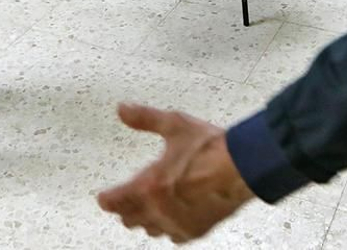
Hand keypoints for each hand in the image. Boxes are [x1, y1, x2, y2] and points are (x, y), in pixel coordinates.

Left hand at [97, 103, 254, 241]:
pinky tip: (172, 218)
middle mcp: (159, 209)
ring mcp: (177, 223)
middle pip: (129, 219)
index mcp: (150, 185)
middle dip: (125, 209)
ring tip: (147, 208)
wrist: (243, 167)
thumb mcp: (175, 125)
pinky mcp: (195, 230)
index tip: (103, 197)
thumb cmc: (211, 147)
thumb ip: (145, 119)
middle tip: (125, 199)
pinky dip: (169, 228)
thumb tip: (123, 109)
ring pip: (150, 230)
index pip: (115, 201)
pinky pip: (173, 237)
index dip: (107, 199)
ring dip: (145, 220)